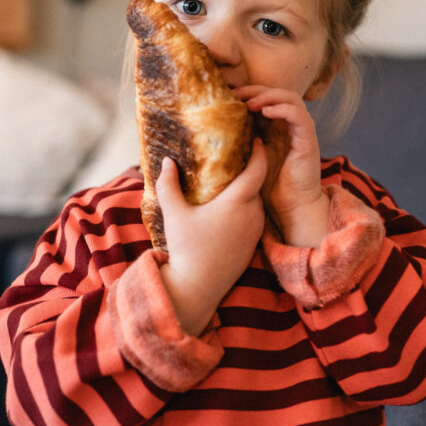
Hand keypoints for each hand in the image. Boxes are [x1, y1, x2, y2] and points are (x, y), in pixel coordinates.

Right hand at [155, 138, 266, 335]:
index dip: (259, 151)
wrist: (197, 288)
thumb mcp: (174, 214)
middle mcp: (252, 214)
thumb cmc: (186, 249)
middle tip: (237, 156)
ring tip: (231, 181)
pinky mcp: (253, 245)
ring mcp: (255, 231)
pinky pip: (254, 218)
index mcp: (237, 203)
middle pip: (257, 185)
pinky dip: (245, 208)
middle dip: (250, 169)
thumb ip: (168, 185)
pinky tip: (229, 208)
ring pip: (255, 202)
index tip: (256, 138)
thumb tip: (166, 162)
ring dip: (246, 191)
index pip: (257, 169)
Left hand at [235, 85, 329, 249]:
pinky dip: (283, 108)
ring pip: (290, 97)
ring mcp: (300, 131)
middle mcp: (289, 126)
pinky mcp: (308, 140)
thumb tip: (209, 133)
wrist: (291, 209)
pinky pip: (299, 115)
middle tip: (235, 95)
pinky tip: (265, 111)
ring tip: (250, 104)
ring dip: (268, 95)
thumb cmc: (268, 188)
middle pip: (275, 92)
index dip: (246, 92)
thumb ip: (237, 143)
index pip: (264, 98)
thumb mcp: (246, 159)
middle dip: (255, 90)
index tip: (226, 96)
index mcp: (275, 127)